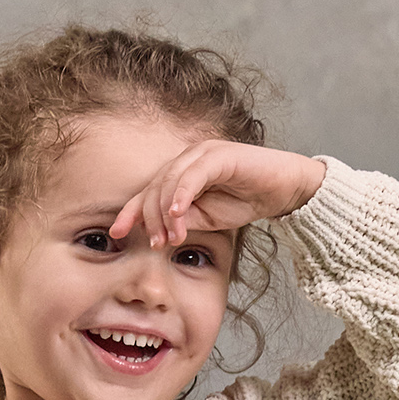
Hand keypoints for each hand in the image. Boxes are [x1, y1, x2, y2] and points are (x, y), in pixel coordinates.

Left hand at [111, 139, 324, 251]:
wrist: (282, 190)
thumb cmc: (245, 201)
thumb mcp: (205, 220)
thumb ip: (180, 221)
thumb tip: (156, 233)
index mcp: (180, 174)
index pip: (147, 192)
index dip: (129, 212)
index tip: (116, 234)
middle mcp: (187, 159)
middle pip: (154, 187)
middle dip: (149, 218)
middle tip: (156, 245)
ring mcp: (202, 154)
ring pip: (169, 181)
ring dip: (165, 213)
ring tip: (169, 238)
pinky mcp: (219, 155)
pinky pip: (192, 175)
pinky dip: (182, 195)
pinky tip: (178, 214)